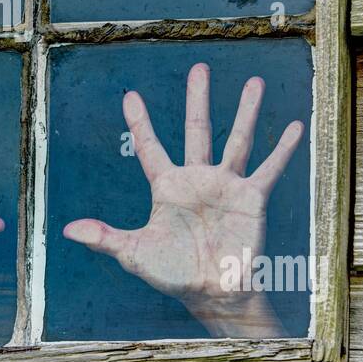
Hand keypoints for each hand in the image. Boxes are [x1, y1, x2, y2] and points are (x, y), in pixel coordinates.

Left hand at [63, 63, 303, 336]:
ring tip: (255, 82)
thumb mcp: (135, 254)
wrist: (213, 293)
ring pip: (237, 140)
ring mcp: (226, 186)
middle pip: (197, 129)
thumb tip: (68, 230)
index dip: (140, 123)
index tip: (130, 96)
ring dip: (246, 111)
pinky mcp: (252, 198)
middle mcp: (197, 179)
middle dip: (197, 99)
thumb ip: (105, 238)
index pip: (150, 147)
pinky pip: (269, 168)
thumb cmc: (174, 274)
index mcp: (168, 187)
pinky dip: (283, 149)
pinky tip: (294, 126)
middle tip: (200, 67)